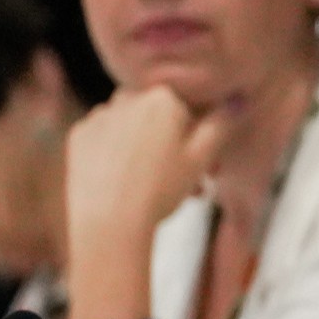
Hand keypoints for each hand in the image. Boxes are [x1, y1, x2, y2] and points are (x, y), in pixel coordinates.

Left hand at [65, 85, 230, 243]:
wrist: (110, 221)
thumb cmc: (161, 190)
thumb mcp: (202, 158)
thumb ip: (222, 124)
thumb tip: (239, 98)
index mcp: (163, 97)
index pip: (190, 107)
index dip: (199, 136)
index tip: (204, 164)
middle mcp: (128, 97)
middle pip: (158, 116)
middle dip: (173, 142)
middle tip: (185, 181)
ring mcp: (100, 115)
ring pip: (131, 126)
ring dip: (145, 147)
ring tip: (155, 186)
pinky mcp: (79, 135)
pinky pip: (106, 138)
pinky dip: (117, 153)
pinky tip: (125, 180)